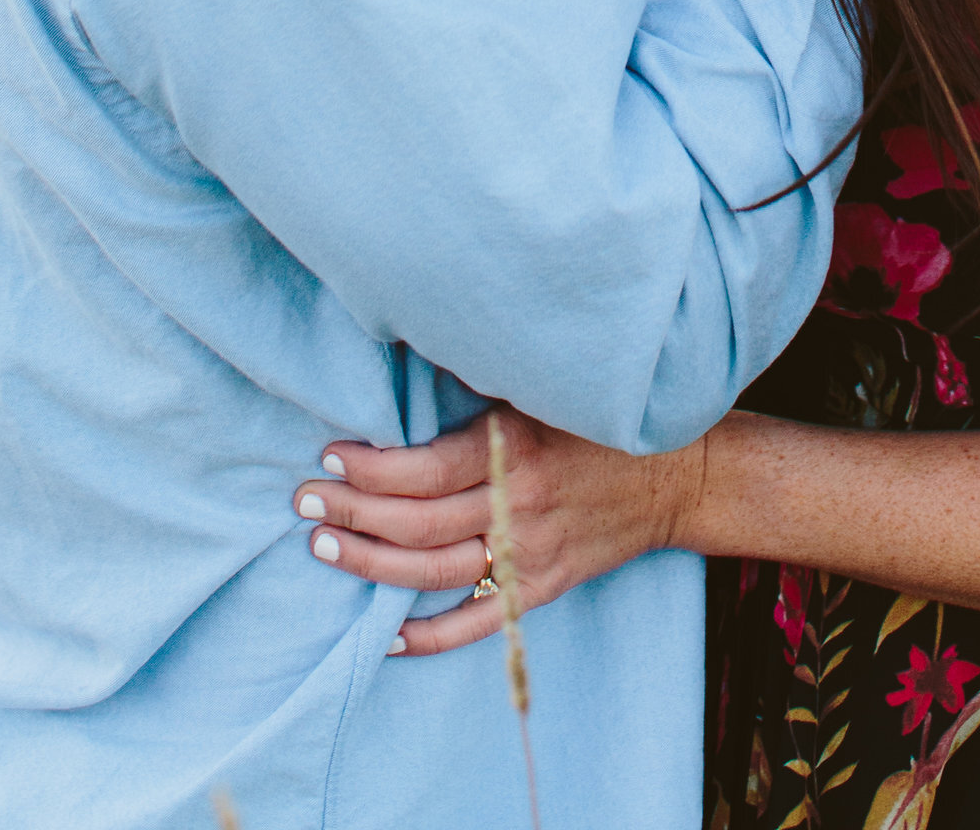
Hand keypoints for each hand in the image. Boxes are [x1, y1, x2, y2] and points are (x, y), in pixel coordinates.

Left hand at [294, 406, 704, 655]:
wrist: (676, 474)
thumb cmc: (595, 418)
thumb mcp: (540, 385)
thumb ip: (479, 383)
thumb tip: (406, 342)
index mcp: (514, 449)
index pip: (424, 470)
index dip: (370, 469)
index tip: (328, 456)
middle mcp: (517, 506)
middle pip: (418, 525)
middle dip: (353, 513)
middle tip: (304, 502)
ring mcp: (529, 555)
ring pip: (434, 575)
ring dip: (372, 564)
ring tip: (324, 546)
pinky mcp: (541, 588)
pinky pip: (476, 623)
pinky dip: (427, 636)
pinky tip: (383, 632)